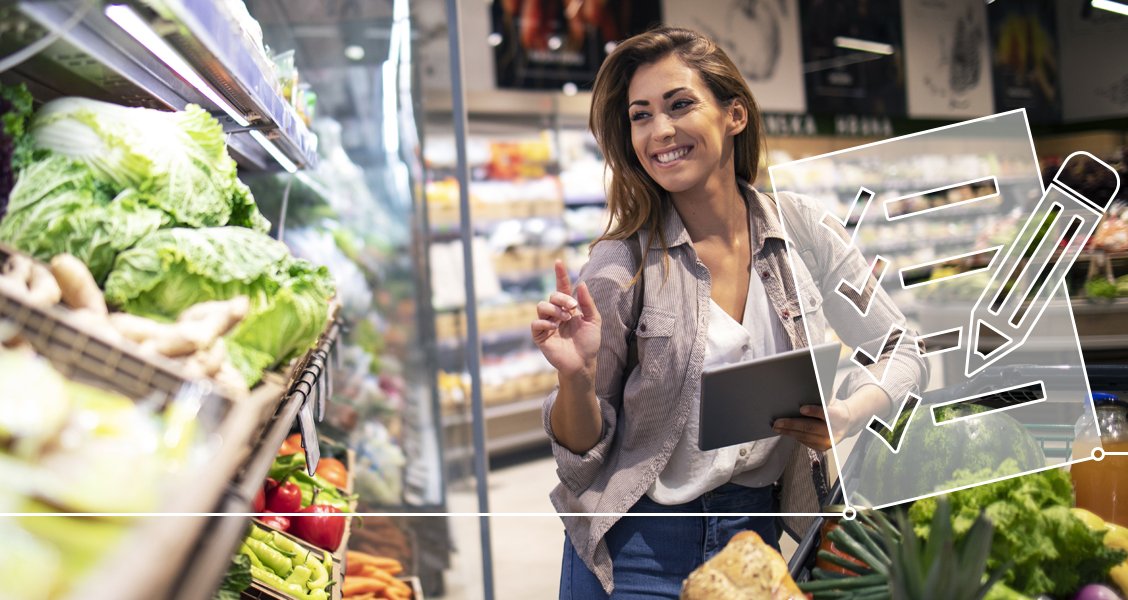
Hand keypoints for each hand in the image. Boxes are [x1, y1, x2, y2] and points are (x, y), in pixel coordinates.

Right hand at [531, 260, 601, 377]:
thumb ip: (587, 302)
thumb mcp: (593, 320)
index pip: (562, 287)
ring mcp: (547, 324)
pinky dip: (544, 322)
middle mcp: (557, 314)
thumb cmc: (589, 343)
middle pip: (551, 295)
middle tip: (572, 309)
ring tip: (564, 319)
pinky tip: (554, 327)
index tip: (559, 261)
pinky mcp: (540, 336)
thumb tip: (581, 284)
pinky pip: (536, 322)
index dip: (560, 274)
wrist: (583, 363)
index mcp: (569, 308)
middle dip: (562, 299)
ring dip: (554, 310)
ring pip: (541, 306)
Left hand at [772, 402, 851, 452]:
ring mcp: (829, 442)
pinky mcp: (823, 448)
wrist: (847, 423)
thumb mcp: (832, 400)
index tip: (801, 408)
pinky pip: (805, 441)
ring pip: (805, 436)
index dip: (813, 411)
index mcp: (838, 415)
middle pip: (810, 427)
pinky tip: (786, 432)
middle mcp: (834, 431)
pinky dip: (795, 436)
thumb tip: (809, 383)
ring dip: (789, 432)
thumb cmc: (835, 408)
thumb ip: (822, 395)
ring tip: (777, 428)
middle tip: (777, 422)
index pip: (825, 413)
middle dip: (791, 425)